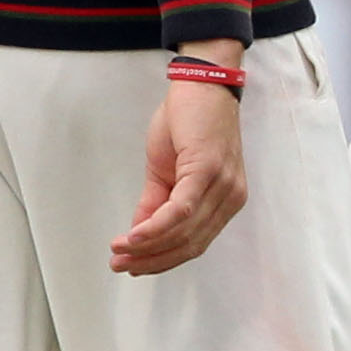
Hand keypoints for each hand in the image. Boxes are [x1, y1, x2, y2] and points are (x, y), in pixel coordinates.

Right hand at [112, 57, 249, 274]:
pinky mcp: (209, 170)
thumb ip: (156, 203)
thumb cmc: (189, 123)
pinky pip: (181, 210)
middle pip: (190, 244)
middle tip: (120, 265)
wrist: (202, 84)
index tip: (132, 266)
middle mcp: (230, 198)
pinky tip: (133, 236)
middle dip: (152, 260)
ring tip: (119, 252)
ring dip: (148, 247)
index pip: (194, 243)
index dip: (162, 260)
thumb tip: (139, 233)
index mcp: (225, 201)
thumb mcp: (167, 169)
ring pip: (185, 232)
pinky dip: (156, 227)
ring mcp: (223, 185)